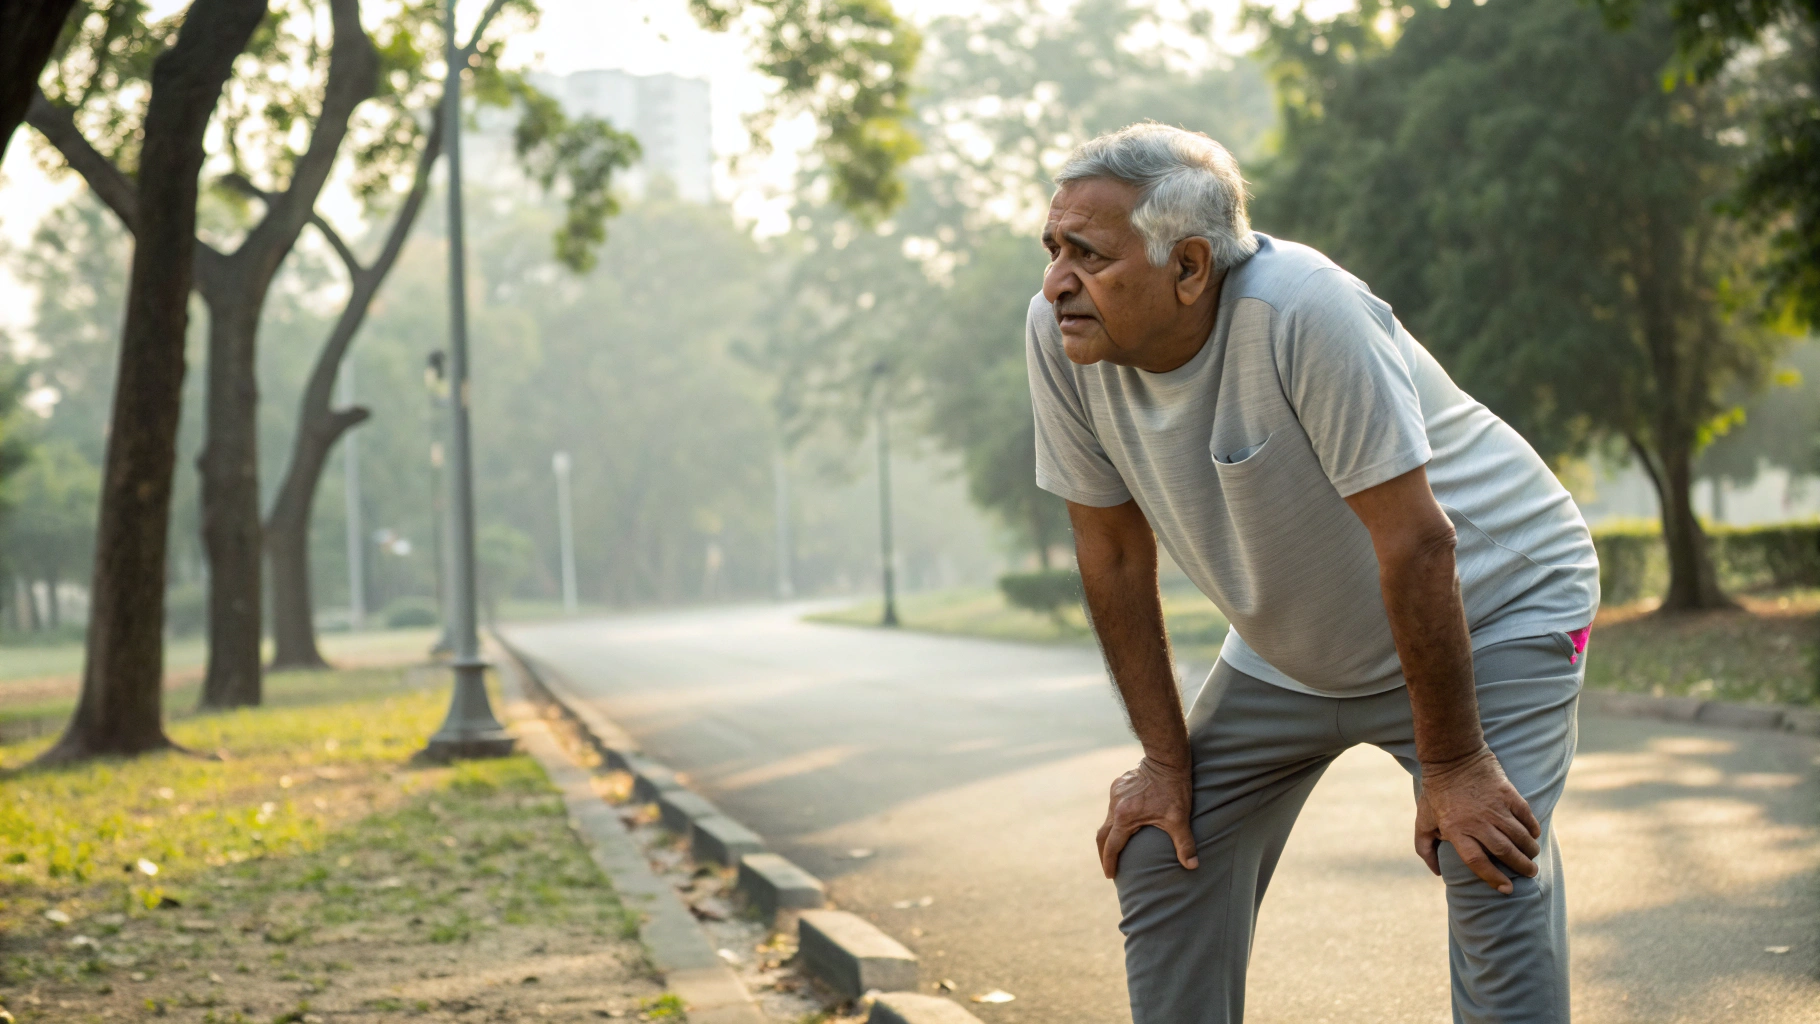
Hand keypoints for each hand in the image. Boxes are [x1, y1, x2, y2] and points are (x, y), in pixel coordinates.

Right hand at [1096, 756, 1197, 878]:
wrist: (1167, 759)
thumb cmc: (1174, 789)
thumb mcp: (1179, 818)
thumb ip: (1184, 844)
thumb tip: (1192, 866)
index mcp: (1124, 817)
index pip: (1112, 846)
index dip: (1110, 863)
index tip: (1111, 875)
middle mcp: (1115, 805)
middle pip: (1102, 834)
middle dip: (1104, 853)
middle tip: (1109, 866)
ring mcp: (1115, 793)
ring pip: (1108, 819)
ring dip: (1111, 834)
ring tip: (1117, 846)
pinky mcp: (1119, 784)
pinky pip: (1114, 806)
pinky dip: (1117, 818)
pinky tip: (1126, 822)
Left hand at [1414, 746, 1541, 894]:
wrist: (1452, 757)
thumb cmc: (1436, 792)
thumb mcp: (1423, 820)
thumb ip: (1425, 848)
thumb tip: (1437, 872)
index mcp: (1456, 830)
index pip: (1477, 862)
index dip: (1493, 878)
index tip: (1507, 889)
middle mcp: (1477, 822)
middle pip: (1504, 851)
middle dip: (1521, 866)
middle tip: (1530, 873)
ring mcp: (1494, 807)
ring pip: (1519, 836)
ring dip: (1529, 849)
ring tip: (1532, 856)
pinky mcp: (1507, 793)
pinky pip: (1525, 816)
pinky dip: (1532, 828)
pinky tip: (1533, 835)